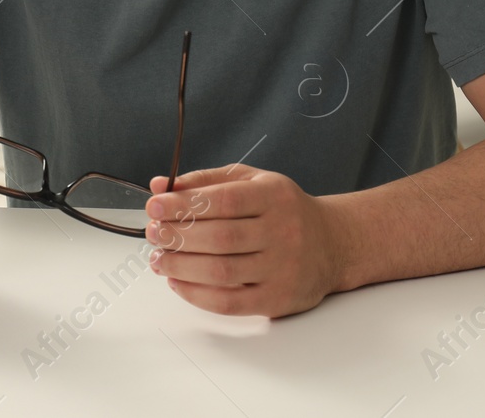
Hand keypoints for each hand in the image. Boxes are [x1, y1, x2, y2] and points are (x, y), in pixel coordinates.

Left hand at [144, 165, 345, 317]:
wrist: (332, 244)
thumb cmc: (283, 210)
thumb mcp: (252, 182)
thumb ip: (206, 181)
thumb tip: (161, 186)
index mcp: (274, 196)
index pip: (223, 200)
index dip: (184, 204)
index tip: (155, 205)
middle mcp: (282, 231)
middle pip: (219, 237)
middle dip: (177, 236)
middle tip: (153, 233)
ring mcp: (282, 268)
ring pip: (221, 271)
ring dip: (180, 266)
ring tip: (158, 258)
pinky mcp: (277, 299)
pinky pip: (229, 302)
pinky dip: (196, 295)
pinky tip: (177, 282)